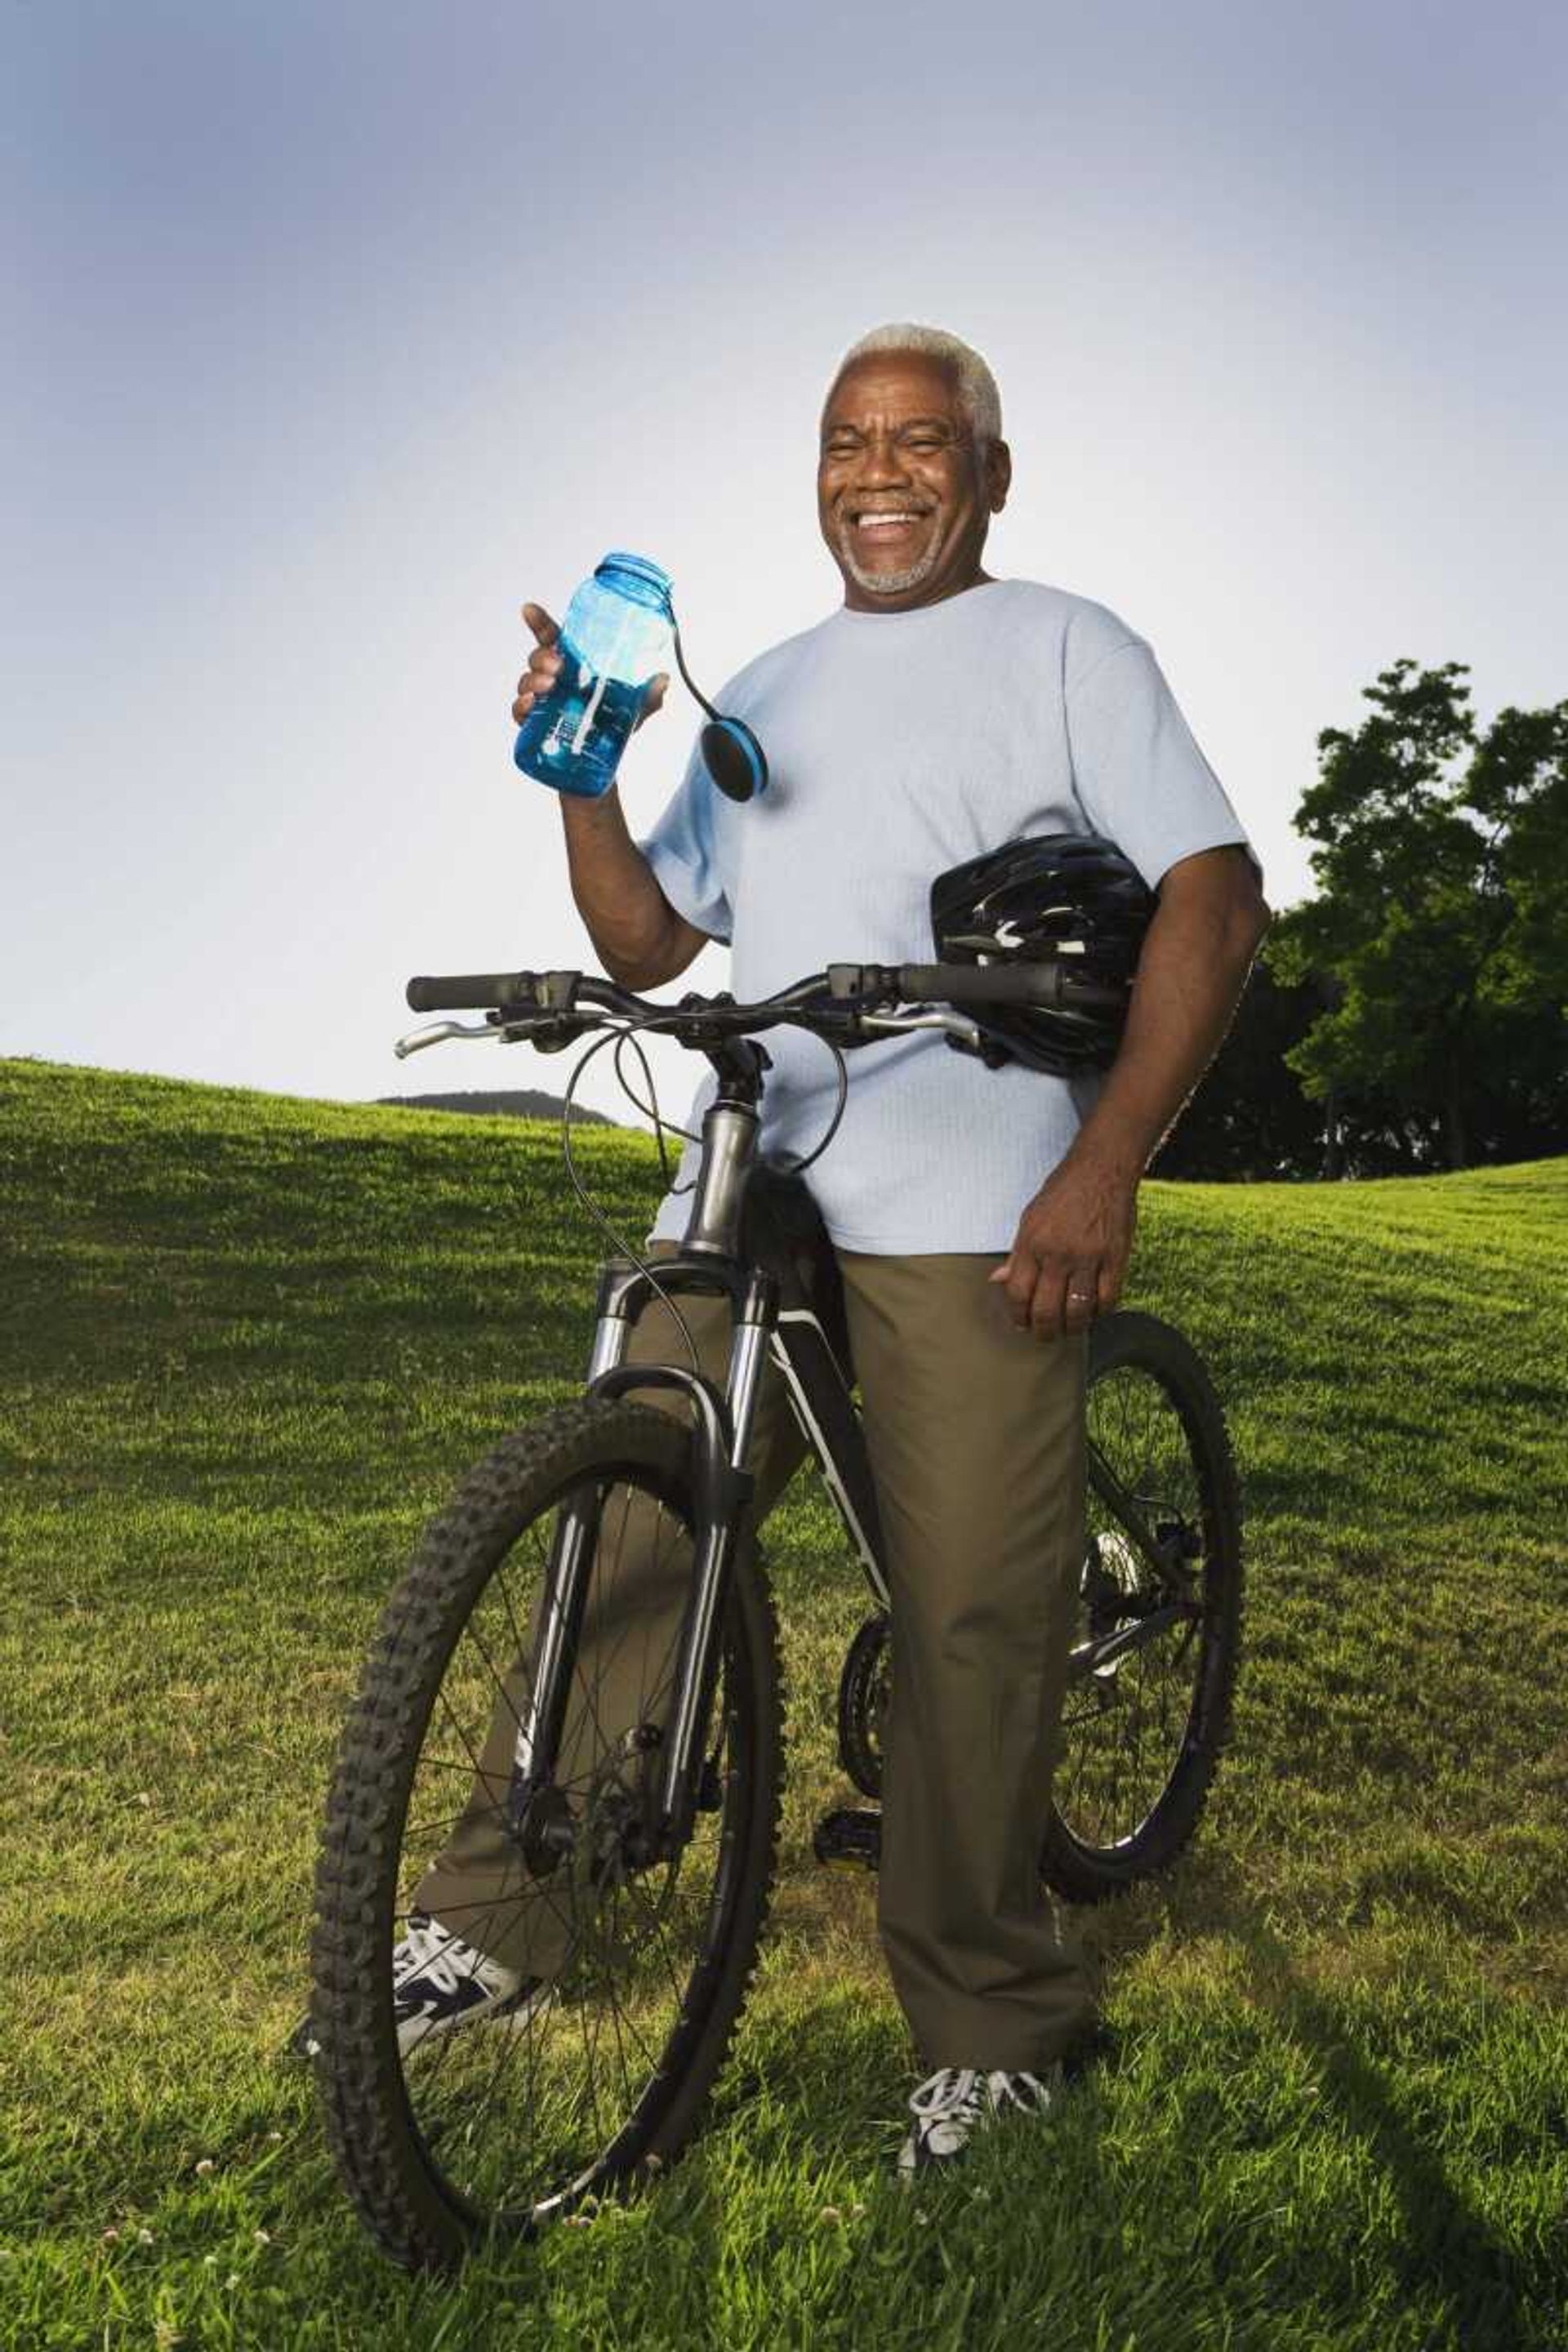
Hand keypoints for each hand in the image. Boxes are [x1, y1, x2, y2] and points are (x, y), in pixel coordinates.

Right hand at [511, 602, 668, 733]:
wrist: (607, 762)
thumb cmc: (615, 725)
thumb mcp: (636, 708)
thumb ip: (649, 695)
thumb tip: (662, 680)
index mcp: (575, 666)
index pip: (554, 639)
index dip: (539, 623)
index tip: (529, 610)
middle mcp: (556, 681)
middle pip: (539, 658)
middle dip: (541, 657)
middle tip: (557, 667)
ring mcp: (545, 702)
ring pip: (527, 682)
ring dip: (532, 680)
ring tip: (547, 687)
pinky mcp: (537, 726)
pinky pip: (520, 712)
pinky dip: (521, 707)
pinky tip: (529, 704)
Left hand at [987, 1153, 1138, 1339]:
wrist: (1102, 1169)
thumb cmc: (1063, 1191)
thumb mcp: (1030, 1217)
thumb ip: (1017, 1253)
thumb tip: (997, 1280)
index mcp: (1032, 1242)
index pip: (1018, 1292)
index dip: (1017, 1315)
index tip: (1021, 1324)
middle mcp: (1058, 1253)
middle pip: (1046, 1309)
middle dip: (1043, 1331)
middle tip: (1044, 1335)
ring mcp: (1089, 1257)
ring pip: (1078, 1310)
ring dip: (1072, 1327)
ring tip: (1070, 1329)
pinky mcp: (1115, 1258)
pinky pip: (1108, 1299)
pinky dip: (1100, 1312)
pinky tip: (1095, 1311)